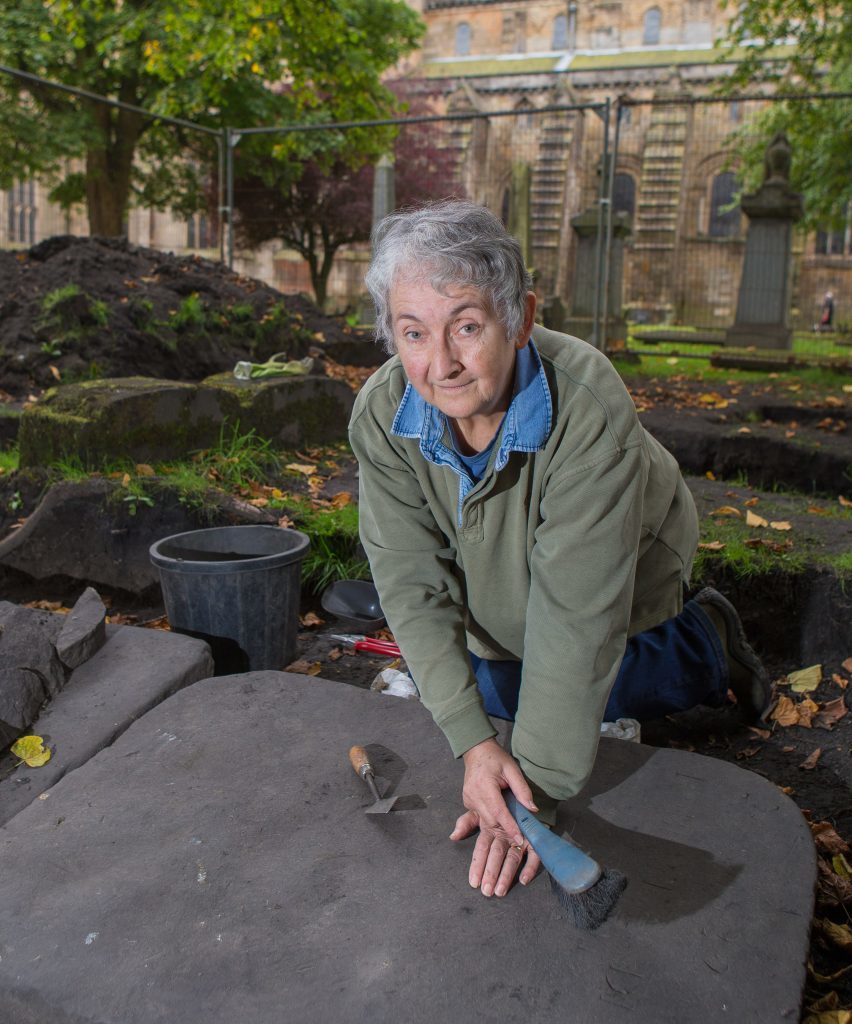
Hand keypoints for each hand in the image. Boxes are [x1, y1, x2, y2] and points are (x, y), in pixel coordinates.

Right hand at [449, 738, 541, 896]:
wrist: (476, 749)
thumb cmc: (497, 758)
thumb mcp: (512, 768)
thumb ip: (521, 789)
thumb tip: (532, 810)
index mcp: (486, 788)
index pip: (500, 812)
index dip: (510, 828)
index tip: (520, 842)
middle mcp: (475, 798)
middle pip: (487, 828)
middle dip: (491, 858)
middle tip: (491, 883)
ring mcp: (470, 802)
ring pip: (478, 831)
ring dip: (477, 858)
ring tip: (475, 881)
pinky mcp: (469, 804)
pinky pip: (472, 822)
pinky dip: (466, 832)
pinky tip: (456, 839)